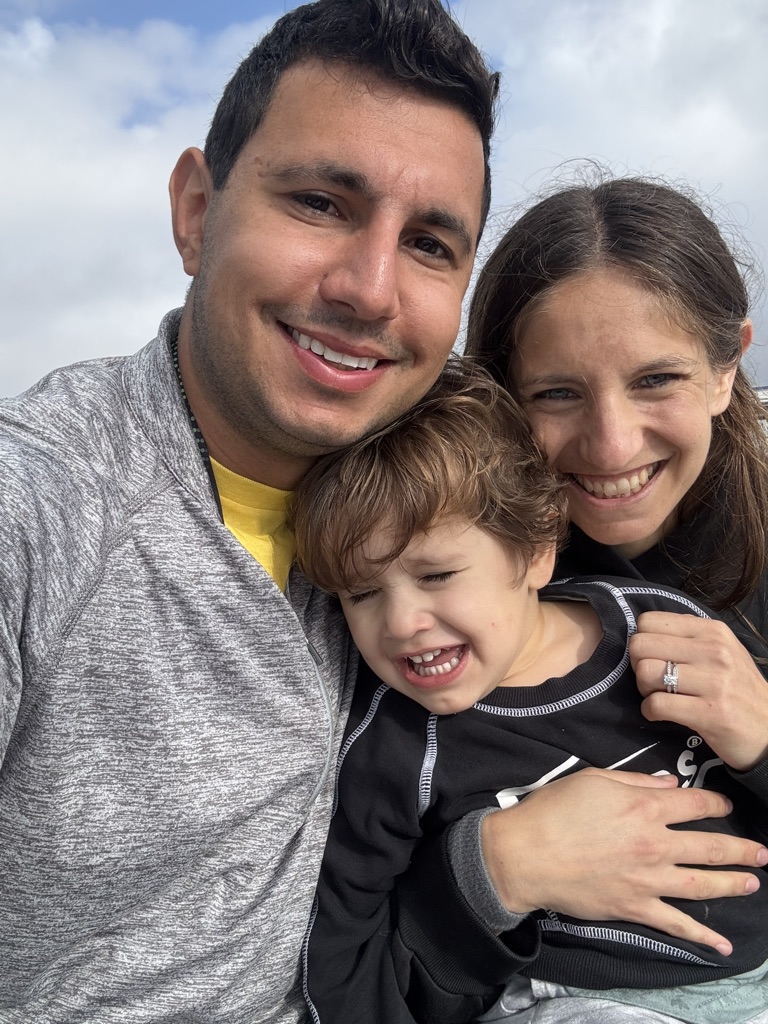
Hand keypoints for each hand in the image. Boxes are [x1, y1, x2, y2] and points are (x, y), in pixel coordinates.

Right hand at [481, 768, 767, 954]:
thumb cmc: (555, 809)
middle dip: (741, 850)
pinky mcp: (635, 907)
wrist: (526, 854)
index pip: (696, 805)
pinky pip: (676, 924)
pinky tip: (722, 944)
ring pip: (702, 884)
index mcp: (645, 806)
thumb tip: (668, 785)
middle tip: (763, 853)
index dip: (717, 804)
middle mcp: (655, 843)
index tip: (726, 807)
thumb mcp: (593, 779)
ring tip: (752, 883)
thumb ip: (635, 781)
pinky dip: (702, 935)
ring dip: (732, 884)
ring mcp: (649, 879)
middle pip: (711, 847)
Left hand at [630, 612, 767, 770]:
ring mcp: (714, 682)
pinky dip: (649, 711)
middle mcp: (714, 651)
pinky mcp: (709, 713)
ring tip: (658, 696)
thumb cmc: (737, 688)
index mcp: (712, 630)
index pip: (648, 622)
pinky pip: (656, 705)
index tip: (652, 658)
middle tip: (651, 680)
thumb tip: (643, 631)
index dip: (642, 642)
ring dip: (643, 690)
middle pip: (641, 646)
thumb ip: (687, 636)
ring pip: (646, 673)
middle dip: (637, 666)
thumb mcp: (722, 650)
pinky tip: (660, 713)